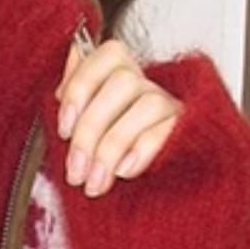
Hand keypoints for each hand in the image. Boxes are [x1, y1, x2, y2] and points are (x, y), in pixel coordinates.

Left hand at [56, 34, 182, 197]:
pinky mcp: (187, 130)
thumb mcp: (85, 126)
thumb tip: (62, 84)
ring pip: (147, 104)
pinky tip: (124, 172)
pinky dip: (141, 151)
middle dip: (91, 130)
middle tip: (75, 170)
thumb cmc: (111, 155)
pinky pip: (167, 130)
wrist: (157, 193)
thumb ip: (74, 99)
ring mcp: (169, 105)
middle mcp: (147, 84)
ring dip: (112, 147)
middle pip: (123, 82)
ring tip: (96, 182)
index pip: (107, 55)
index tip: (64, 128)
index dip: (81, 85)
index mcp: (121, 74)